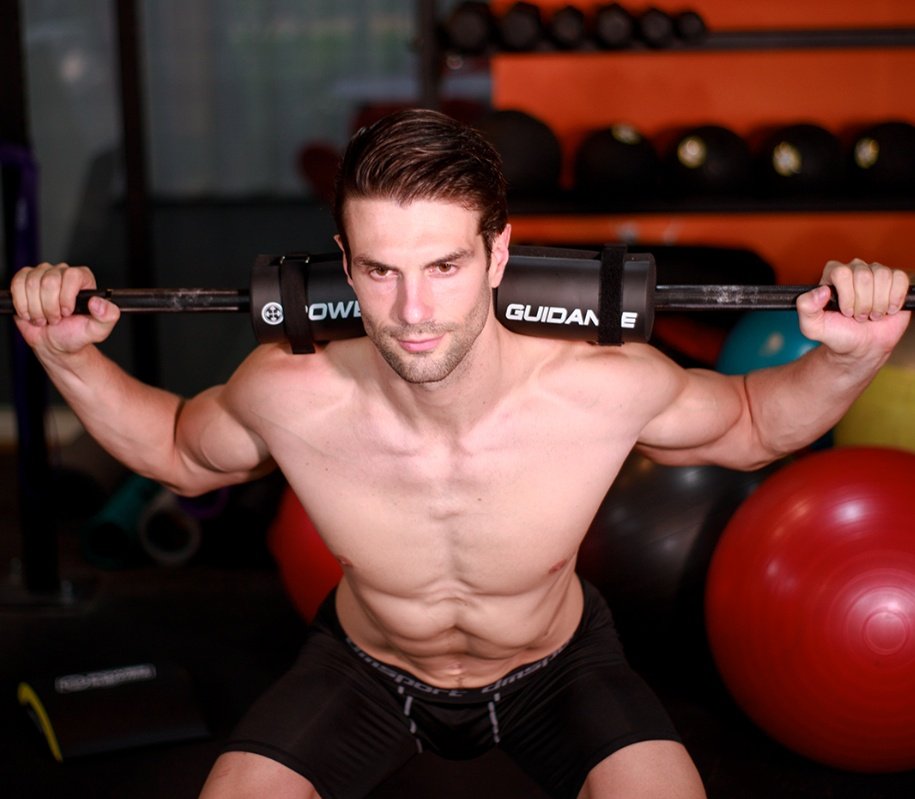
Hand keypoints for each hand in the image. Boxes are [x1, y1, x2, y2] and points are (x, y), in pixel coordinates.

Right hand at [10, 262, 119, 353]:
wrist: (55, 342)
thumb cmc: (76, 334)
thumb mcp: (98, 330)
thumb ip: (108, 316)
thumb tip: (98, 303)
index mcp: (83, 279)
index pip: (72, 275)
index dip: (66, 297)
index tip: (67, 312)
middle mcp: (63, 272)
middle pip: (49, 281)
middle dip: (50, 307)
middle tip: (56, 319)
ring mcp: (42, 275)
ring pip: (32, 284)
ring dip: (36, 308)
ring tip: (44, 318)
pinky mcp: (24, 280)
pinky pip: (17, 285)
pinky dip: (22, 304)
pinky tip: (31, 313)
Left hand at [796, 259, 910, 358]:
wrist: (862, 346)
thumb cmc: (838, 334)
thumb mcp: (812, 326)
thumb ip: (806, 307)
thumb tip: (821, 290)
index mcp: (832, 275)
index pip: (841, 273)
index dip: (847, 297)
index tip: (845, 313)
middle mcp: (854, 269)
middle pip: (864, 276)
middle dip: (863, 303)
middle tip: (859, 317)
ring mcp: (875, 273)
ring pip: (882, 276)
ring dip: (879, 303)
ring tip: (872, 314)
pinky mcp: (895, 280)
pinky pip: (900, 279)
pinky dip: (895, 298)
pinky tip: (888, 310)